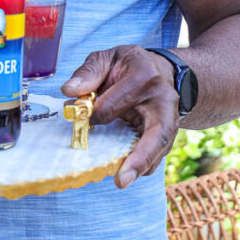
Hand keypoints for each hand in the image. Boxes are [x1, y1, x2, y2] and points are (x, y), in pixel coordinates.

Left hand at [60, 45, 179, 188]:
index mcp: (144, 76)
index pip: (114, 104)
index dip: (94, 114)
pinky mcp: (169, 133)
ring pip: (160, 147)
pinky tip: (128, 173)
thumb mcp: (107, 58)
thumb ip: (88, 73)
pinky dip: (144, 166)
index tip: (81, 115)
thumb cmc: (128, 66)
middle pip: (157, 132)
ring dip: (142, 167)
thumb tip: (69, 91)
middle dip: (140, 157)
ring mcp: (170, 118)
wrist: (159, 70)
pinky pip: (159, 153)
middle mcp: (163, 99)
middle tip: (121, 181)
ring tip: (122, 181)